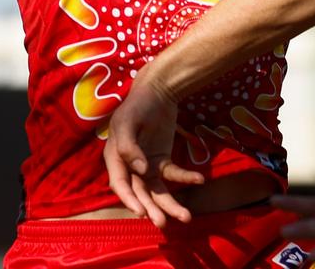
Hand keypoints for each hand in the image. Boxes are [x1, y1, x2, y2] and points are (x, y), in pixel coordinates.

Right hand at [104, 69, 203, 227]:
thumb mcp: (127, 121)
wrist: (158, 89)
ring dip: (170, 204)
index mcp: (115, 157)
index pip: (120, 184)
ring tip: (185, 217)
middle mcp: (130, 166)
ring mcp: (147, 165)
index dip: (129, 199)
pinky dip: (186, 177)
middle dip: (152, 209)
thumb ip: (127, 146)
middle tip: (164, 223)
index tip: (142, 212)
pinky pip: (173, 173)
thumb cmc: (138, 104)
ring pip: (157, 190)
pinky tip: (199, 178)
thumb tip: (139, 169)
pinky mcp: (162, 160)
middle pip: (141, 193)